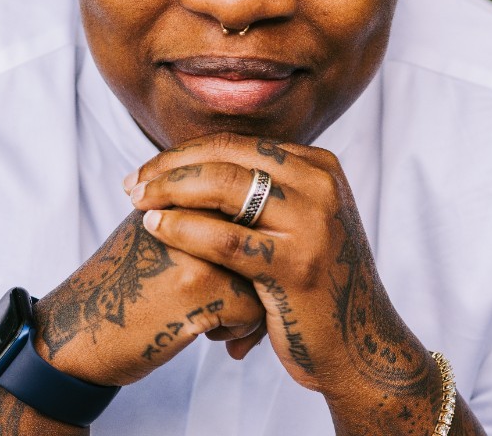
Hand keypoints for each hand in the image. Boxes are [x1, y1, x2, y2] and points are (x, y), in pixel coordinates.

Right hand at [31, 209, 265, 386]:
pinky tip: (210, 335)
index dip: (247, 240)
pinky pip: (254, 307)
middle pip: (261, 233)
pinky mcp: (200, 289)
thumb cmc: (124, 284)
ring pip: (265, 270)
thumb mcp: (153, 227)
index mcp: (184, 192)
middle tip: (242, 293)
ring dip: (252, 300)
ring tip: (222, 317)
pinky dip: (240, 329)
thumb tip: (252, 211)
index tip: (231, 268)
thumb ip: (195, 212)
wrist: (78, 329)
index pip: (248, 201)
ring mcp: (198, 247)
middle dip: (259, 268)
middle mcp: (193, 211)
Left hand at [126, 133, 440, 427]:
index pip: (236, 144)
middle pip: (227, 157)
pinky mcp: (297, 266)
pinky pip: (226, 238)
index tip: (147, 169)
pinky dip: (183, 228)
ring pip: (225, 187)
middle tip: (131, 183)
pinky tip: (155, 228)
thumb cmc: (314, 283)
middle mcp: (320, 185)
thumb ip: (264, 189)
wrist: (360, 346)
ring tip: (137, 202)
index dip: (184, 153)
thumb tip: (196, 162)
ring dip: (170, 190)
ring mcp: (313, 224)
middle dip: (170, 167)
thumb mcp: (300, 221)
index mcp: (318, 166)